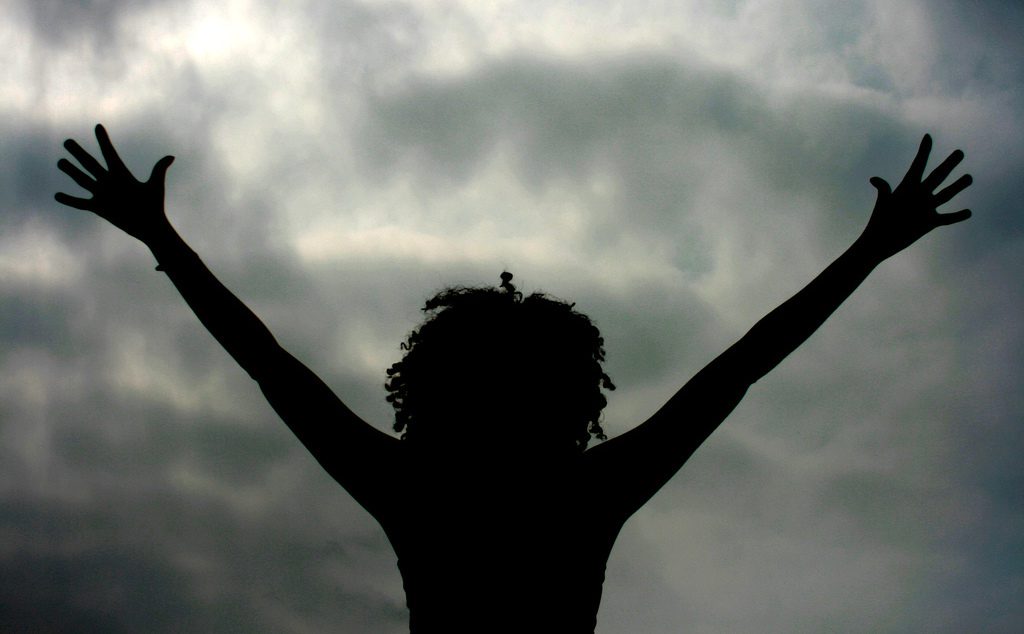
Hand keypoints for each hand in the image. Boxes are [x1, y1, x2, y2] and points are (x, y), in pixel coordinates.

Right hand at [55, 124, 174, 243]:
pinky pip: (80, 203)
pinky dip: (69, 200)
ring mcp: (102, 194)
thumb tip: (171, 157)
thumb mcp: (155, 185)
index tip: (98, 126)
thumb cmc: (154, 206)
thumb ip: (158, 170)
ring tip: (60, 162)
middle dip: (79, 153)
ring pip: (83, 180)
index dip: (104, 140)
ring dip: (71, 171)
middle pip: (90, 164)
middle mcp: (109, 182)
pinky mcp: (98, 207)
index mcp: (121, 174)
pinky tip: (57, 195)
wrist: (149, 226)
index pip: (110, 153)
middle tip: (67, 142)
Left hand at [857, 134, 972, 260]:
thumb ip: (884, 190)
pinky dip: (958, 216)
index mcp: (907, 187)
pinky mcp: (930, 223)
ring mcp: (926, 208)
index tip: (927, 136)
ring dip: (958, 186)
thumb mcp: (883, 203)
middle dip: (949, 164)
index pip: (918, 165)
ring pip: (946, 194)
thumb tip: (874, 179)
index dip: (924, 151)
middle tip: (960, 152)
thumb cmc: (878, 222)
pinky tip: (969, 212)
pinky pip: (948, 218)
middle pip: (938, 176)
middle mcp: (919, 195)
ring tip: (969, 177)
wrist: (880, 242)